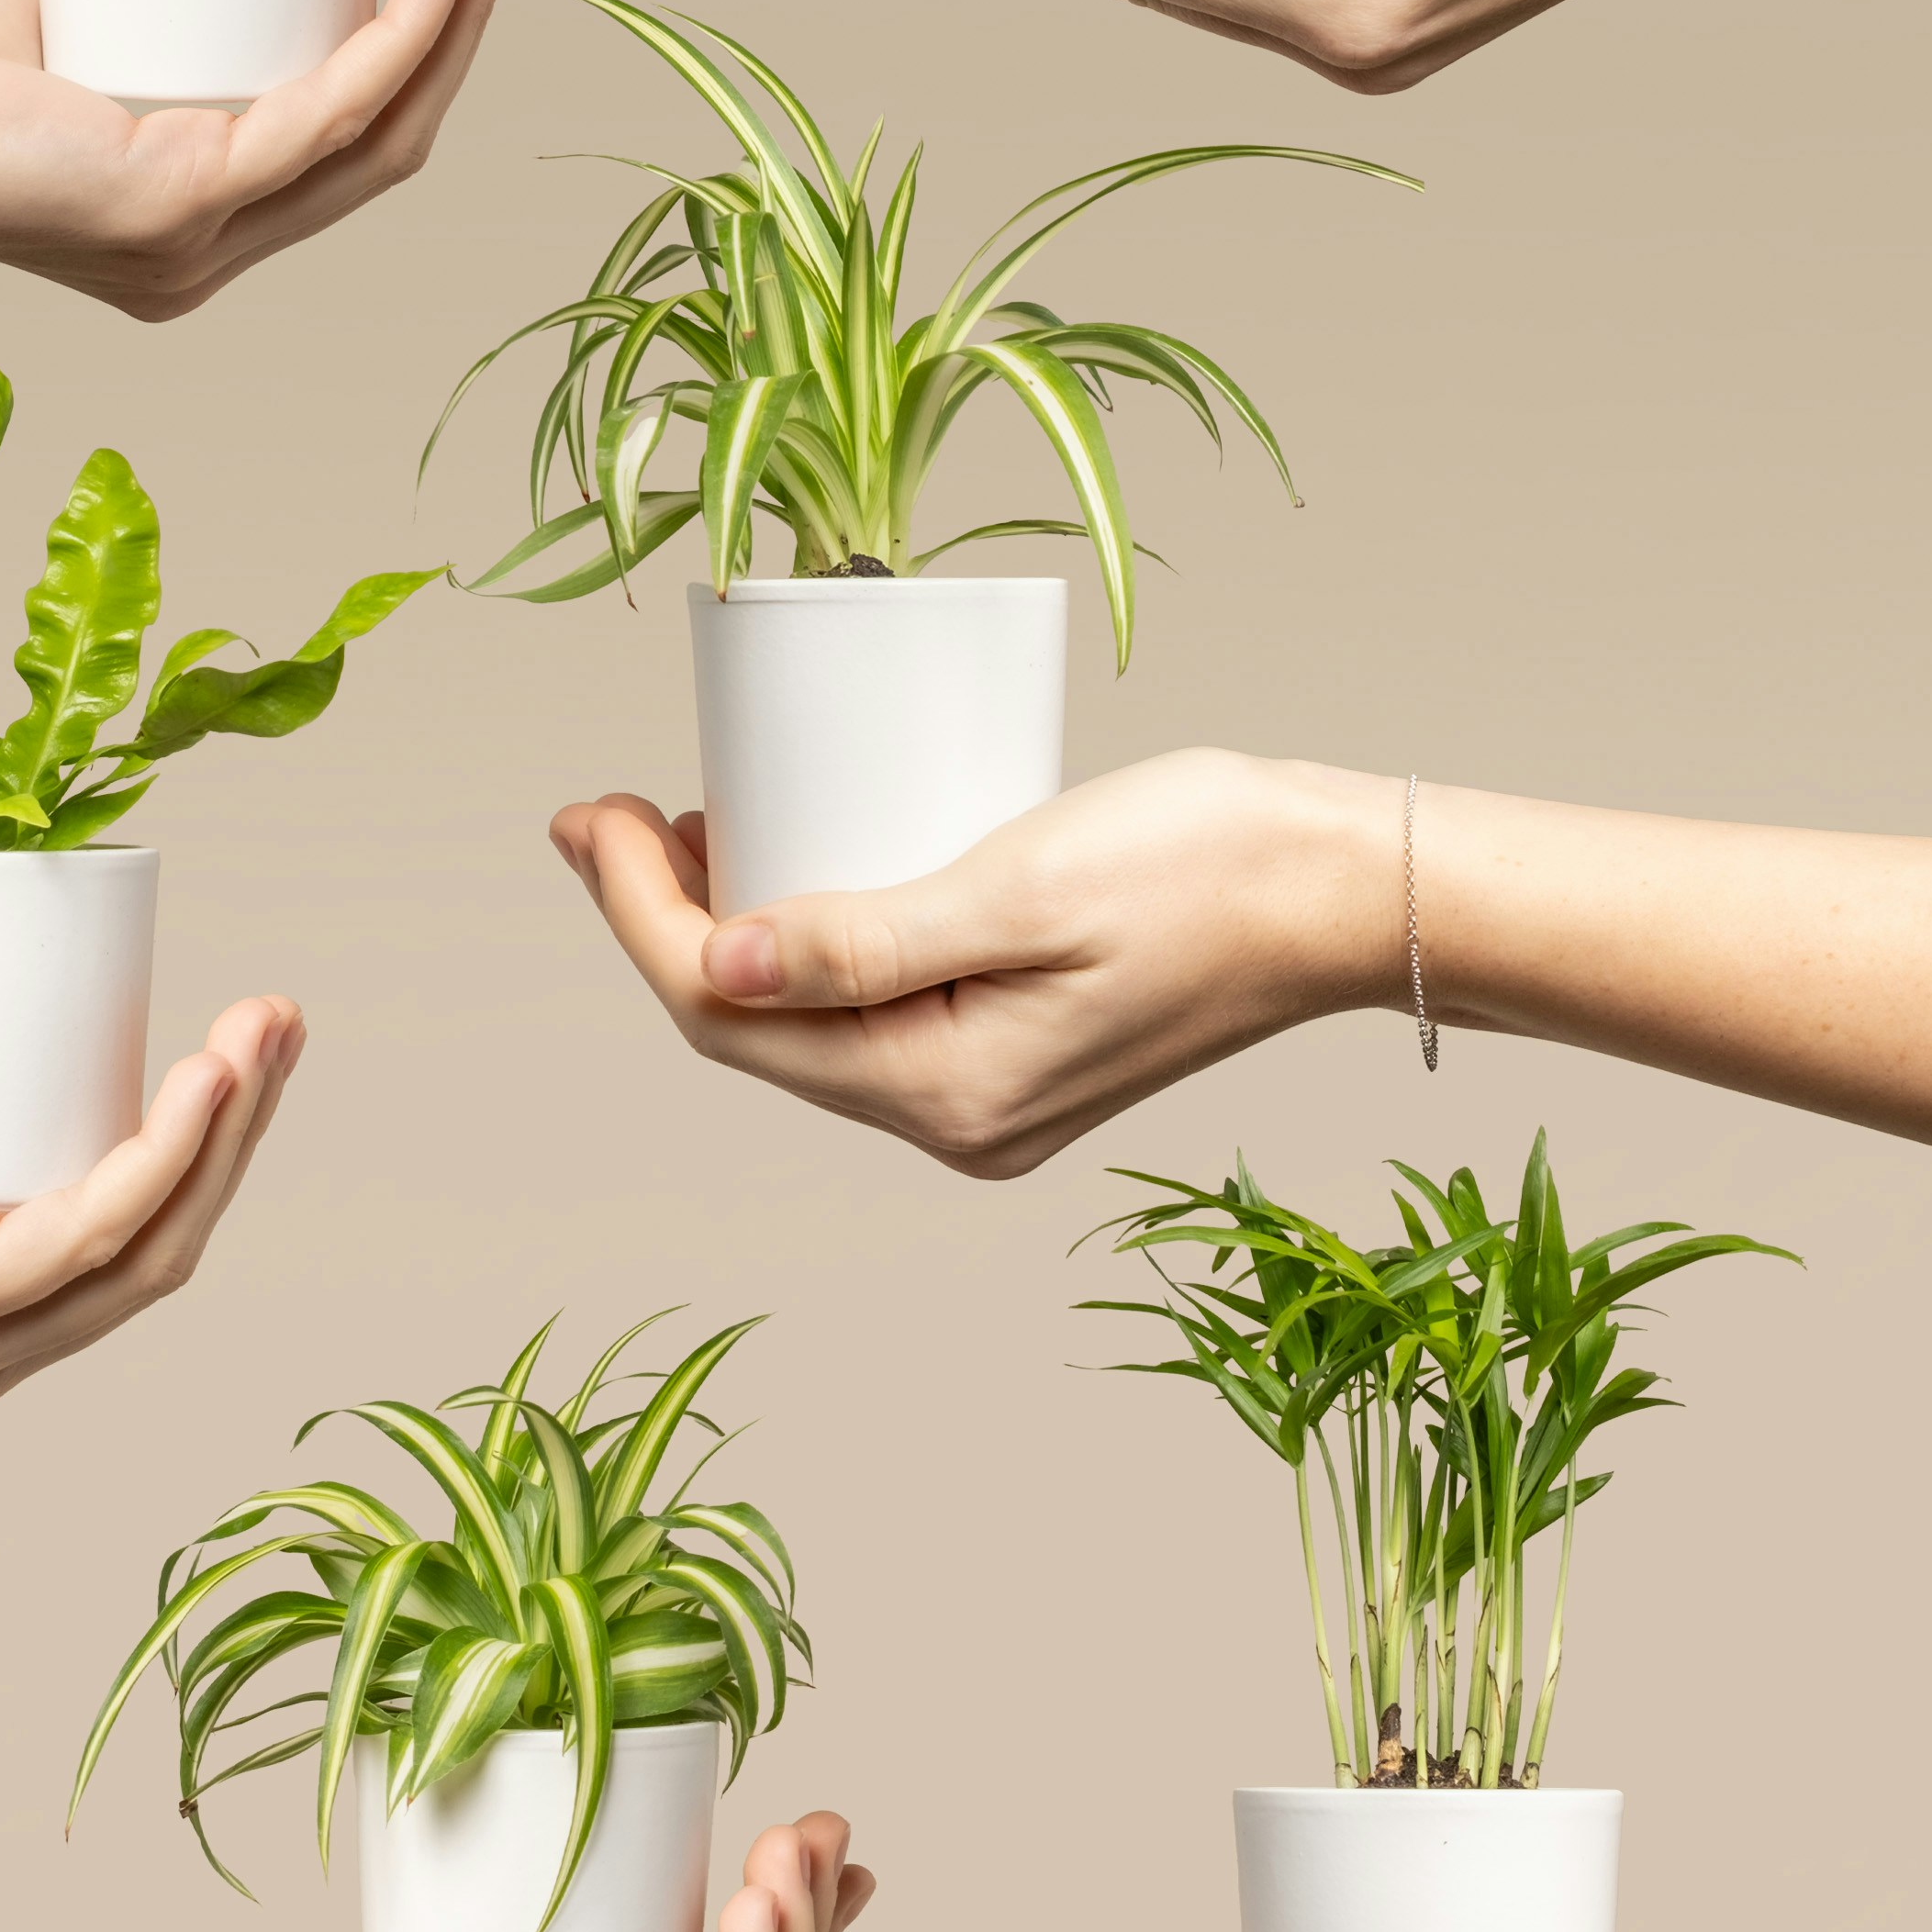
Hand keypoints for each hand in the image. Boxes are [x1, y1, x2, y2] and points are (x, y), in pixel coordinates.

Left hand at [0, 0, 515, 316]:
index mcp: (171, 227)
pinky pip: (327, 116)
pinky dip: (400, 39)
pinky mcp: (172, 203)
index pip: (331, 146)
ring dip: (453, 19)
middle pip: (379, 143)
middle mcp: (196, 258)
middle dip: (457, 24)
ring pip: (374, 134)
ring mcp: (190, 244)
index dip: (409, 47)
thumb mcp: (40, 18)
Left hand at [0, 998, 302, 1433]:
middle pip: (156, 1251)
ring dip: (223, 1130)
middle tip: (278, 1018)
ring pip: (140, 1249)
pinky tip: (198, 1085)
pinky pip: (81, 1236)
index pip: (123, 1251)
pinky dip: (157, 1156)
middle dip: (239, 1129)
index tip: (242, 1042)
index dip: (205, 1150)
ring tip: (260, 1028)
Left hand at [549, 758, 1395, 1178]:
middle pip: (752, 1030)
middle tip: (608, 809)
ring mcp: (985, 1098)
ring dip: (730, 929)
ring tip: (681, 824)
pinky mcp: (1012, 1052)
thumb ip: (871, 938)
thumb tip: (719, 963)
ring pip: (804, 1021)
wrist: (1342, 889)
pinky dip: (807, 941)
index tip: (590, 815)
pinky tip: (788, 865)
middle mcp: (956, 1122)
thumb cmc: (1207, 867)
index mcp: (947, 1095)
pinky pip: (867, 1009)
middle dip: (662, 921)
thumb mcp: (1023, 888)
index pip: (728, 1017)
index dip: (637, 917)